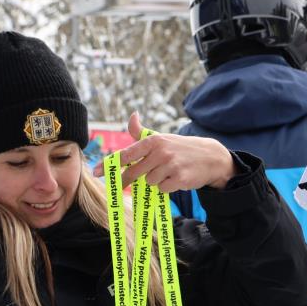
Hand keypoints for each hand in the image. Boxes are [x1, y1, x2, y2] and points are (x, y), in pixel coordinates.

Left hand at [110, 112, 236, 191]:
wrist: (210, 157)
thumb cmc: (180, 148)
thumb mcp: (161, 138)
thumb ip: (141, 132)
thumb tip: (132, 115)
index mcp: (153, 141)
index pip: (126, 154)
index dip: (110, 164)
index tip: (97, 172)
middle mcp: (160, 152)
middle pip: (134, 172)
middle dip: (128, 179)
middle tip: (123, 185)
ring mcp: (170, 166)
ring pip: (149, 182)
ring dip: (155, 181)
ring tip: (166, 173)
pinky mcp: (179, 179)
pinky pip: (162, 189)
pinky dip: (167, 187)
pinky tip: (175, 179)